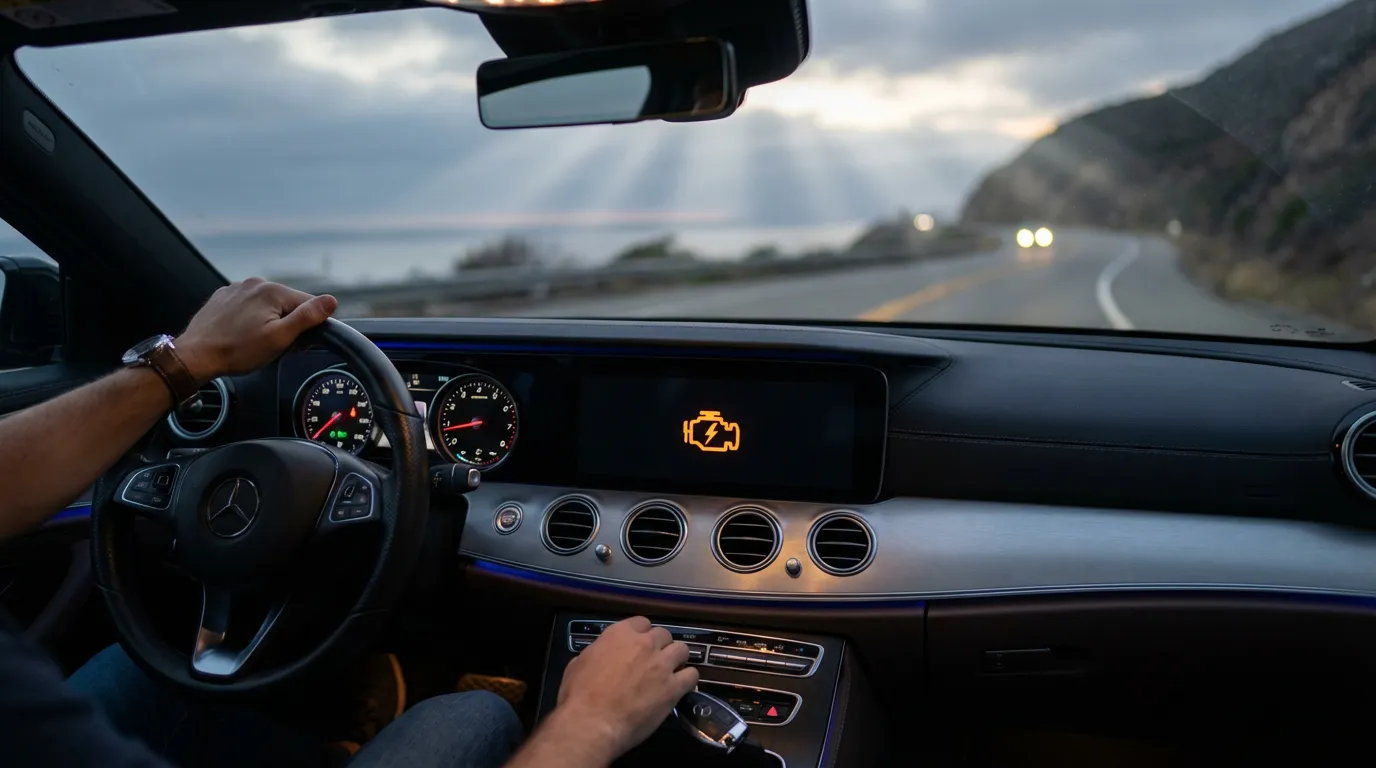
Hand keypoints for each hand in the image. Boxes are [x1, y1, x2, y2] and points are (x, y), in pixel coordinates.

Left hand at [175, 278, 337, 382]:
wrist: (196, 355)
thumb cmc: (237, 351)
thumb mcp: (280, 338)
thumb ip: (307, 317)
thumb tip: (331, 301)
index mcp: (272, 291)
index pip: (308, 304)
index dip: (308, 327)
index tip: (296, 344)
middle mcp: (255, 283)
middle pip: (287, 304)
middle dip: (287, 324)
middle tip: (274, 346)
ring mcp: (237, 288)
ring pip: (268, 305)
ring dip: (269, 321)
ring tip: (255, 342)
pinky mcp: (224, 297)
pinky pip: (249, 306)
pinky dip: (251, 319)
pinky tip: (242, 334)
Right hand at [554, 617, 698, 760]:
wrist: (593, 722)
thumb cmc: (579, 695)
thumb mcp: (578, 663)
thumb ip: (597, 653)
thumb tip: (601, 655)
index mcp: (620, 634)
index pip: (641, 623)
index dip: (642, 636)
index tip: (639, 647)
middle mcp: (645, 643)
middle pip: (664, 635)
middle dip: (660, 647)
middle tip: (653, 662)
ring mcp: (662, 664)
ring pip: (682, 650)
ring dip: (677, 659)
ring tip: (670, 673)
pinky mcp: (674, 687)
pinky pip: (692, 675)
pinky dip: (688, 680)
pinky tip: (680, 687)